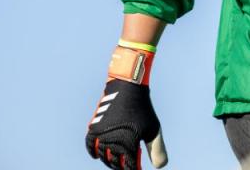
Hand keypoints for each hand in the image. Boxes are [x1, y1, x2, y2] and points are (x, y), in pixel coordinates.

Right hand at [86, 43, 168, 169]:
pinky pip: (90, 145)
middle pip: (114, 163)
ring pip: (102, 156)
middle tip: (127, 165)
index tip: (138, 168)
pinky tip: (96, 156)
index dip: (133, 168)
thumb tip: (160, 167)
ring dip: (109, 160)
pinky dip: (92, 152)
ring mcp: (100, 134)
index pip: (128, 167)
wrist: (128, 88)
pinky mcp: (94, 127)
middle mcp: (111, 142)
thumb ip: (157, 149)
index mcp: (127, 144)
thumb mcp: (154, 129)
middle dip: (121, 166)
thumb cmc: (143, 109)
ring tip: (116, 161)